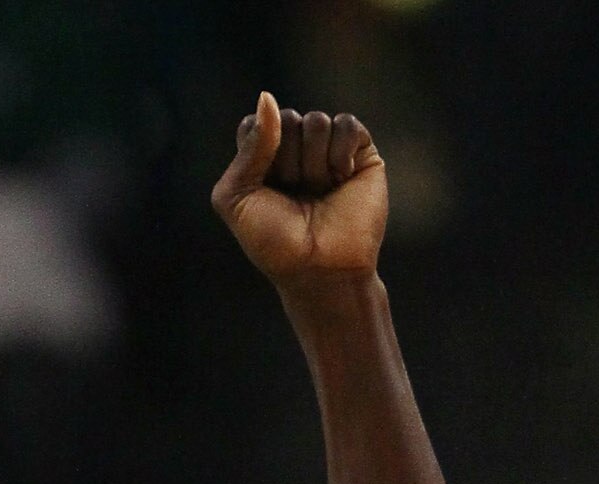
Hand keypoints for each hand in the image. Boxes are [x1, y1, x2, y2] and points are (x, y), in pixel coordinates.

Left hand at [212, 92, 386, 288]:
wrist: (320, 272)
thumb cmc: (275, 244)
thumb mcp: (237, 198)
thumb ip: (248, 147)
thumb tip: (267, 97)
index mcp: (262, 158)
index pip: (254, 123)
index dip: (258, 153)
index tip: (264, 189)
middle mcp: (295, 149)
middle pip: (285, 119)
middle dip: (287, 161)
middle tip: (295, 195)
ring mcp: (328, 148)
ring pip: (316, 122)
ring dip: (313, 164)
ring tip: (320, 193)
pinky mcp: (360, 152)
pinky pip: (346, 125)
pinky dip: (340, 153)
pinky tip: (341, 179)